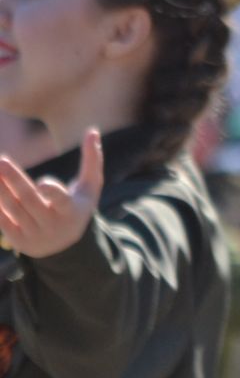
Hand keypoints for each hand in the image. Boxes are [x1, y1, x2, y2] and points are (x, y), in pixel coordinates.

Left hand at [0, 128, 103, 257]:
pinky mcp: (19, 240)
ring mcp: (35, 234)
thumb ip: (92, 160)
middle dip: (14, 181)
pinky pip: (2, 220)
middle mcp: (53, 225)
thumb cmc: (77, 206)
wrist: (64, 246)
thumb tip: (92, 131)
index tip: (43, 183)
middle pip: (30, 200)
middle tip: (2, 162)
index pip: (61, 201)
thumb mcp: (89, 188)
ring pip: (12, 208)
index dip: (52, 193)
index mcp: (71, 211)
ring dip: (0, 188)